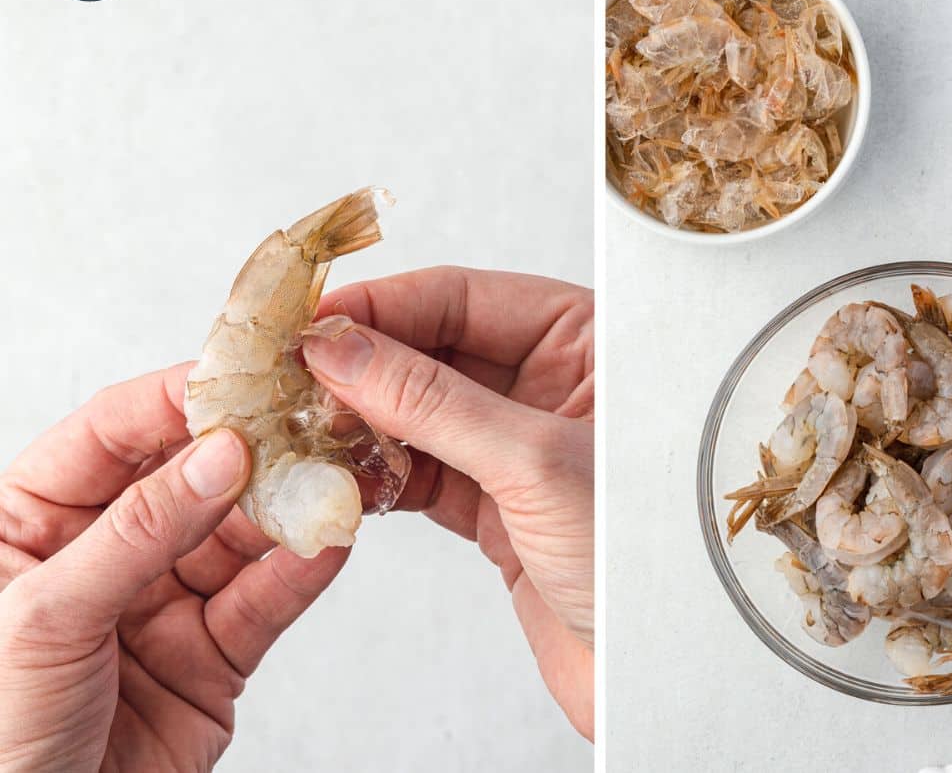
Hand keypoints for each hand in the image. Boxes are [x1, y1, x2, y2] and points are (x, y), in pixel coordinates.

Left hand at [0, 366, 349, 771]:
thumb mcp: (45, 619)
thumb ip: (139, 532)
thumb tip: (220, 455)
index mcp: (33, 524)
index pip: (110, 436)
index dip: (174, 400)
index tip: (239, 376)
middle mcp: (104, 553)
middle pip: (190, 477)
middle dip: (252, 448)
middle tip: (310, 415)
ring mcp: (162, 603)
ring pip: (238, 536)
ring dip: (289, 505)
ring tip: (336, 474)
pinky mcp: (212, 656)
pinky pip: (264, 602)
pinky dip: (302, 572)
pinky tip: (331, 538)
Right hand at [304, 266, 594, 738]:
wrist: (655, 666)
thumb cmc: (639, 555)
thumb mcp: (536, 461)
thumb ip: (433, 400)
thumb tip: (342, 347)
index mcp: (589, 341)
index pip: (465, 296)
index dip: (381, 306)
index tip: (309, 324)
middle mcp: (554, 382)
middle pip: (431, 349)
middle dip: (358, 364)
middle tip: (283, 376)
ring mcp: (520, 444)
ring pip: (418, 412)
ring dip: (357, 420)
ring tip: (295, 426)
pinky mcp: (497, 504)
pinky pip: (420, 471)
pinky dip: (376, 473)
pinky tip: (334, 475)